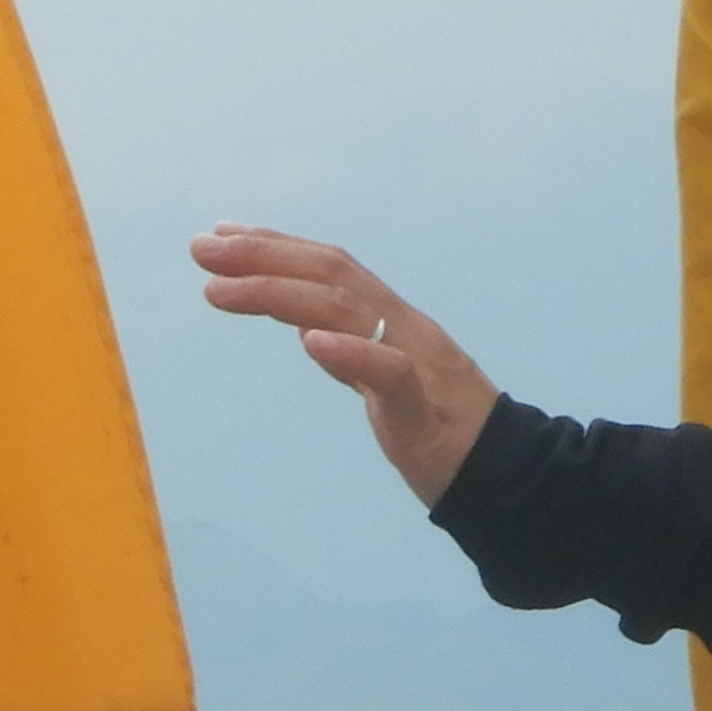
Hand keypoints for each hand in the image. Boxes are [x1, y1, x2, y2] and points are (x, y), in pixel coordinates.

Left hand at [194, 224, 502, 506]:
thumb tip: (305, 327)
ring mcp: (418, 364)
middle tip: (202, 248)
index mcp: (393, 320)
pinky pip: (391, 374)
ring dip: (278, 292)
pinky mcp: (426, 412)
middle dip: (263, 255)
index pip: (332, 267)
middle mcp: (404, 328)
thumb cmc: (441, 428)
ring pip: (347, 312)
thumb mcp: (386, 378)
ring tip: (219, 289)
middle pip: (332, 275)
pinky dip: (351, 353)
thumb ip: (350, 350)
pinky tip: (310, 342)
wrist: (508, 476)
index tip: (221, 234)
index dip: (277, 245)